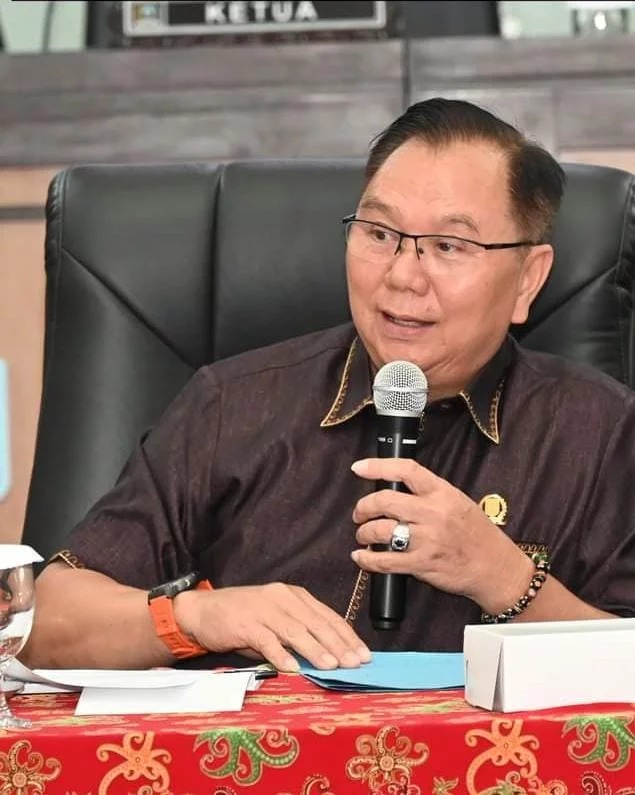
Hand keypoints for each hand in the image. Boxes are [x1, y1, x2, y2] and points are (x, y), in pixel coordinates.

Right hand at [174, 582, 371, 672]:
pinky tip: (292, 667)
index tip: (364, 654)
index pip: (328, 616)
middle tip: (355, 663)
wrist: (204, 610)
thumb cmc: (245, 619)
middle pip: (316, 623)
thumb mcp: (276, 621)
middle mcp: (282, 598)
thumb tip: (330, 657)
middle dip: (339, 645)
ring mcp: (264, 609)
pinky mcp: (245, 623)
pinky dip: (280, 654)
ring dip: (315, 649)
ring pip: (295, 630)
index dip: (347, 636)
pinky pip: (266, 640)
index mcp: (294, 595)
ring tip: (331, 665)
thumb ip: (300, 634)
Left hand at [350, 458, 532, 614]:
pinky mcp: (422, 564)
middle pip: (384, 501)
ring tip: (363, 535)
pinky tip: (362, 558)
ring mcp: (427, 539)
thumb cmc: (477, 534)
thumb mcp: (458, 502)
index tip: (359, 467)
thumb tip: (394, 489)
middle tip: (360, 513)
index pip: (405, 470)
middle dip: (363, 507)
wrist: (497, 567)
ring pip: (380, 530)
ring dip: (364, 533)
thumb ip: (429, 494)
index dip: (377, 466)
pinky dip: (367, 560)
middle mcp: (433, 513)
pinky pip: (385, 561)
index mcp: (442, 493)